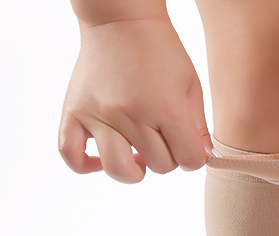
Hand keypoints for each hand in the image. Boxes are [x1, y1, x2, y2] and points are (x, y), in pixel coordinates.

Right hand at [58, 17, 213, 182]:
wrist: (121, 18)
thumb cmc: (161, 51)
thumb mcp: (191, 86)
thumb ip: (199, 128)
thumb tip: (204, 160)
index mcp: (165, 107)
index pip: (189, 161)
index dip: (193, 157)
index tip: (187, 144)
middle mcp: (130, 114)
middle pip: (160, 166)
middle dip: (167, 157)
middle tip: (162, 137)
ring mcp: (99, 114)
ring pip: (119, 169)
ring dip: (134, 170)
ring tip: (137, 155)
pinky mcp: (74, 111)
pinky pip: (71, 154)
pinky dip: (86, 166)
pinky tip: (101, 161)